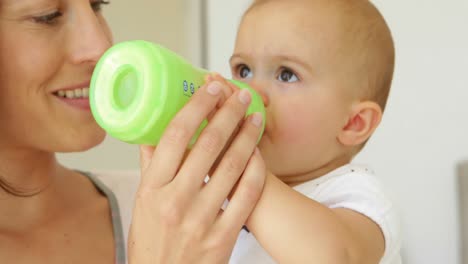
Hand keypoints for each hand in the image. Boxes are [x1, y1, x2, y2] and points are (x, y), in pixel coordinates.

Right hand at [128, 80, 265, 263]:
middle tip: (242, 95)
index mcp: (151, 189)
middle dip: (229, 113)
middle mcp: (175, 201)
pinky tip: (259, 154)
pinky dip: (255, 171)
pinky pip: (246, 196)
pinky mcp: (223, 237)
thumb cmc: (151, 243)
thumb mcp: (141, 205)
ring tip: (255, 118)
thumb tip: (153, 133)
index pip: (175, 135)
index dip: (196, 106)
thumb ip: (150, 168)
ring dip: (247, 137)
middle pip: (208, 144)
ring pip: (232, 166)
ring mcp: (201, 220)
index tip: (211, 88)